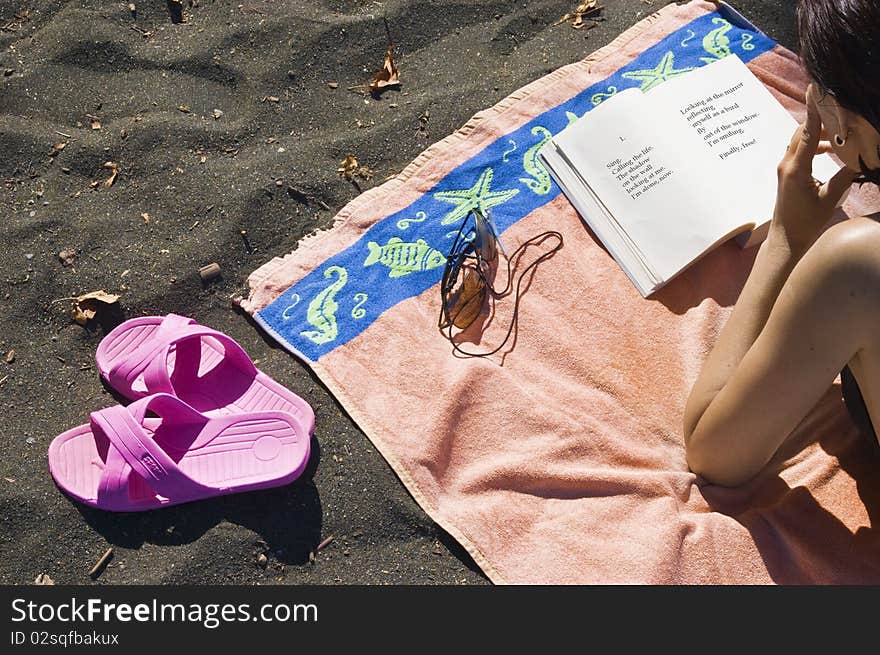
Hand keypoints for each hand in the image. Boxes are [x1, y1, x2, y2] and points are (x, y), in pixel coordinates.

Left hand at [769, 85, 857, 253]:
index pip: (808, 134)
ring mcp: (785, 168)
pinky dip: (816, 144)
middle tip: (843, 112)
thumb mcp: (830, 199)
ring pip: (801, 140)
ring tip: (843, 131)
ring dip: (820, 132)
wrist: (786, 239)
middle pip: (803, 132)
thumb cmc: (806, 222)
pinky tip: (832, 148)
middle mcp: (787, 164)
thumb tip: (862, 159)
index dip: (815, 112)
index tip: (816, 91)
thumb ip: (846, 176)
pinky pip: (801, 150)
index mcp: (796, 169)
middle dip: (822, 119)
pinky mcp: (788, 173)